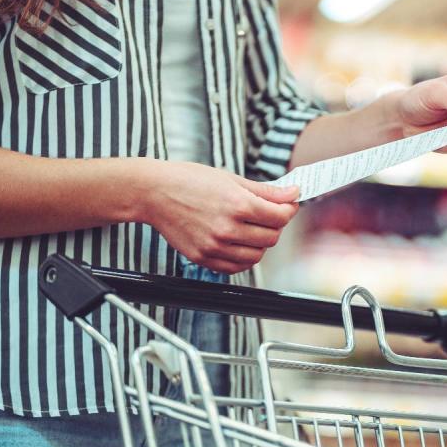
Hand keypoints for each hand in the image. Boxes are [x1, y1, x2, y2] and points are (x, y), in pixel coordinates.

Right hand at [140, 160, 298, 273]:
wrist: (154, 193)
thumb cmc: (189, 181)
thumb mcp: (231, 178)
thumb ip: (265, 191)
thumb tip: (292, 194)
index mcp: (238, 204)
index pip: (280, 217)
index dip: (289, 210)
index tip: (288, 205)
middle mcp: (228, 229)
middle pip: (271, 238)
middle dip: (276, 226)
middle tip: (269, 215)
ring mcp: (215, 246)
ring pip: (256, 256)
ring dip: (261, 243)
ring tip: (252, 228)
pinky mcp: (203, 258)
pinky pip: (236, 267)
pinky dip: (244, 258)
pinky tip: (240, 243)